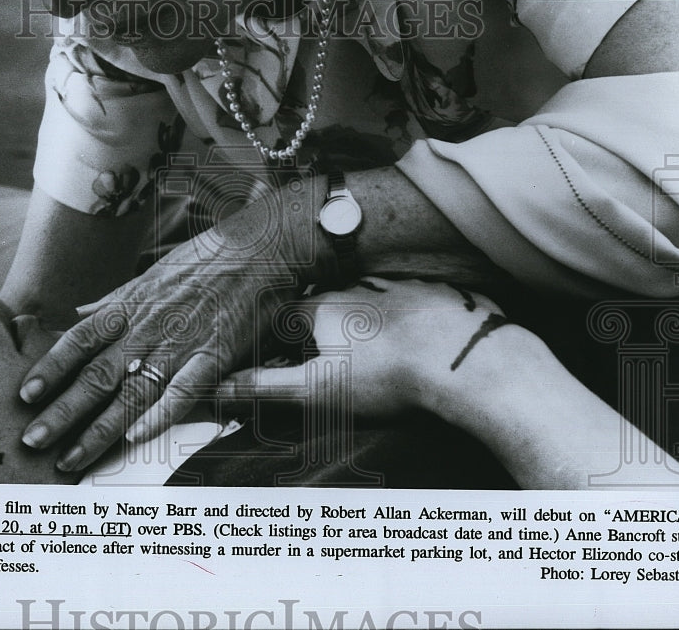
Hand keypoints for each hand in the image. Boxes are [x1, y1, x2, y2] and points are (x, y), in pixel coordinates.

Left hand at [17, 188, 309, 471]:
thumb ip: (114, 300)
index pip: (79, 340)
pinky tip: (136, 437)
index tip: (24, 395)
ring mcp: (180, 343)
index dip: (50, 368)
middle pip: (95, 374)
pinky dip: (159, 414)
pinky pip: (183, 390)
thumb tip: (79, 313)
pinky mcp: (214, 355)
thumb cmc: (206, 260)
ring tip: (71, 458)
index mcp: (130, 306)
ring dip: (98, 428)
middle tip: (32, 441)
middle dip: (61, 411)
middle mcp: (147, 327)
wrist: (260, 250)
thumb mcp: (151, 273)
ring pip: (131, 392)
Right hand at [217, 277, 518, 422]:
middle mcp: (356, 288)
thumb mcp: (314, 390)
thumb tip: (218, 389)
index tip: (283, 363)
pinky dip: (410, 322)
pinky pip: (414, 305)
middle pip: (327, 309)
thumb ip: (264, 387)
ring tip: (378, 360)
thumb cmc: (385, 377)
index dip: (280, 341)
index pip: (285, 316)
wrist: (460, 361)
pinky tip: (419, 345)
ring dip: (366, 326)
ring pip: (371, 304)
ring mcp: (398, 288)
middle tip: (333, 370)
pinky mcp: (436, 295)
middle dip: (324, 336)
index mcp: (322, 308)